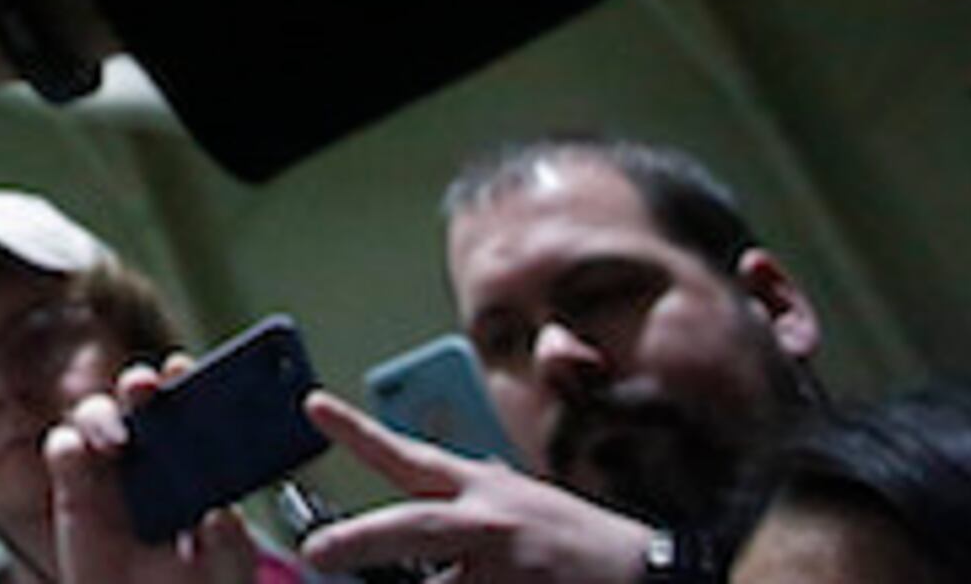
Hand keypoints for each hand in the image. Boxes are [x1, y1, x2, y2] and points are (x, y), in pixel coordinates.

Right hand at [43, 361, 263, 583]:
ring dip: (102, 415)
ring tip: (116, 442)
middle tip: (146, 389)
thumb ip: (231, 547)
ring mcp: (107, 467)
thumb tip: (221, 515)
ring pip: (96, 415)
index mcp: (196, 459)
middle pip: (141, 398)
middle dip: (141, 383)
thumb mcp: (227, 574)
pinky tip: (78, 456)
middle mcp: (150, 451)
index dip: (188, 381)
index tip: (185, 369)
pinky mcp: (72, 488)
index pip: (192, 406)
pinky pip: (63, 450)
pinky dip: (68, 447)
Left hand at [299, 391, 659, 583]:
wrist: (658, 576)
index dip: (357, 431)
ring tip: (466, 582)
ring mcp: (505, 570)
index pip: (410, 455)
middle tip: (316, 552)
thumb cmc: (581, 546)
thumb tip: (422, 489)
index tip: (312, 405)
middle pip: (408, 528)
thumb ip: (469, 500)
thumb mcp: (522, 502)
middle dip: (357, 541)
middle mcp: (490, 524)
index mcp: (484, 492)